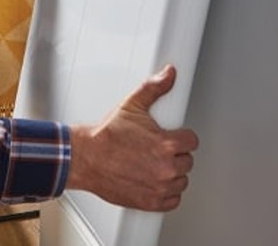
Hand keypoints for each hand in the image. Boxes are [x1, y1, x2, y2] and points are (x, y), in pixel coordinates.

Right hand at [66, 65, 198, 210]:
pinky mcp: (150, 202)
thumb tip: (168, 75)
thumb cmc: (105, 137)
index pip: (192, 141)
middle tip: (158, 150)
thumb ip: (153, 88)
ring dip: (171, 174)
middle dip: (175, 155)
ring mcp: (159, 186)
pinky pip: (172, 201)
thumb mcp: (131, 106)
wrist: (85, 158)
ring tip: (154, 164)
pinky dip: (165, 193)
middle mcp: (165, 168)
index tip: (172, 137)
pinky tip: (154, 181)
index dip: (181, 137)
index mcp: (165, 144)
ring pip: (181, 181)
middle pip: (187, 162)